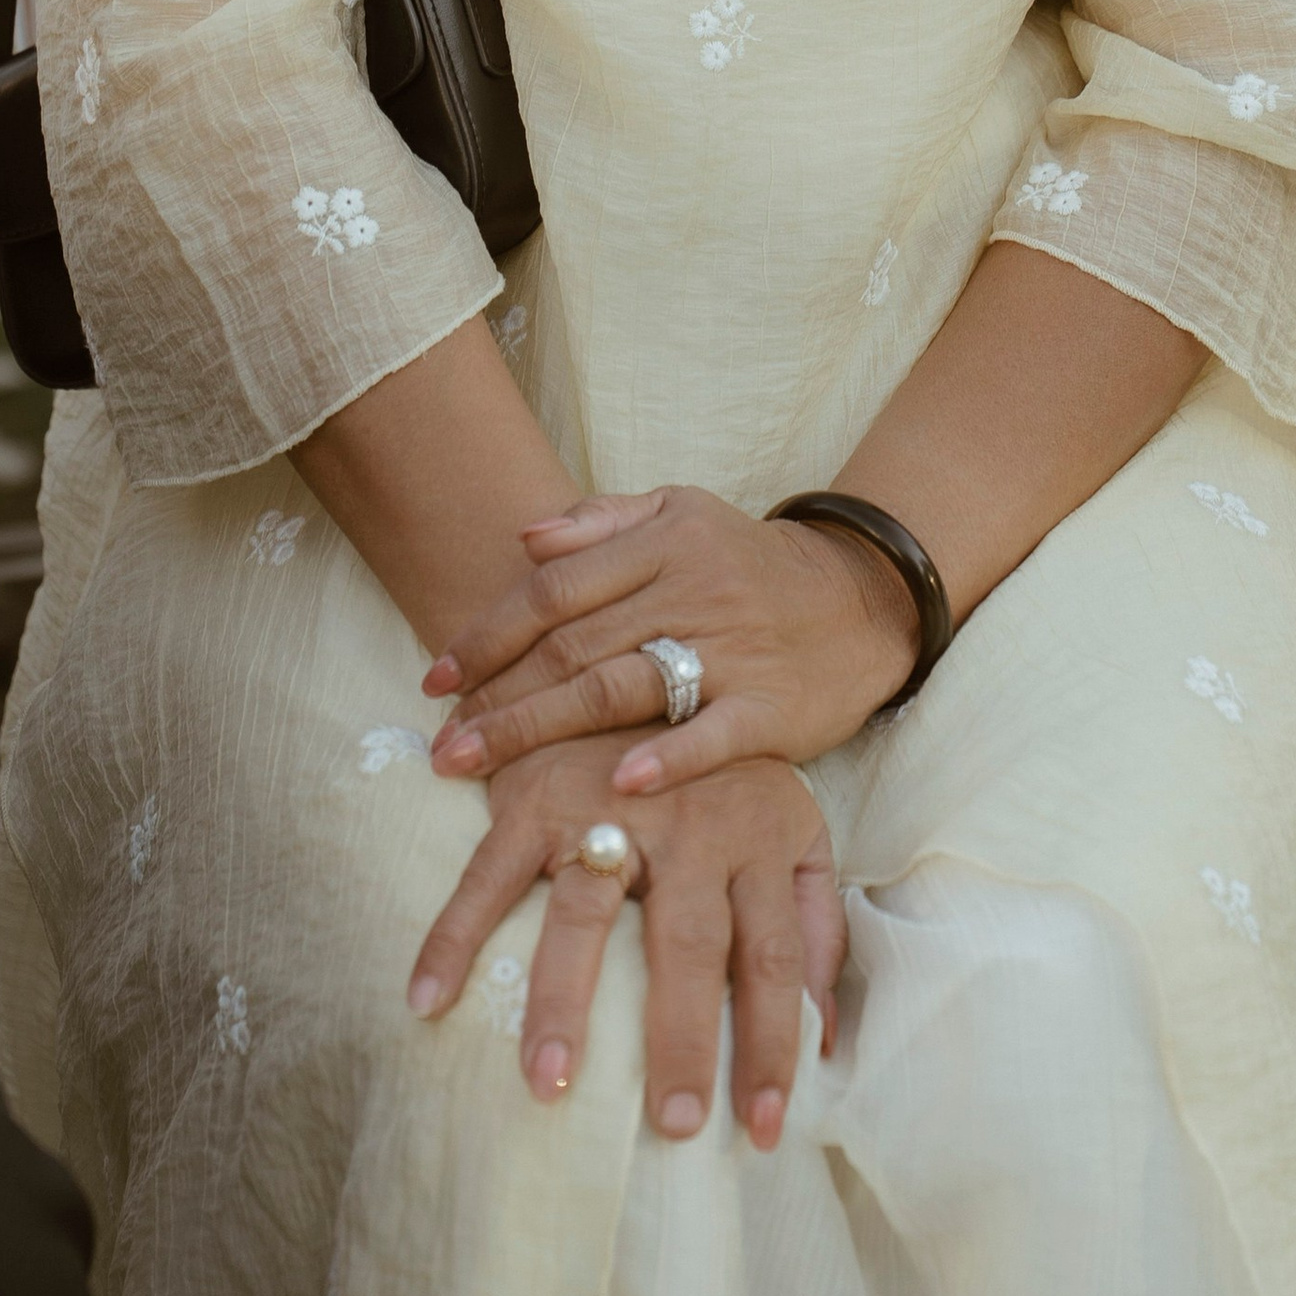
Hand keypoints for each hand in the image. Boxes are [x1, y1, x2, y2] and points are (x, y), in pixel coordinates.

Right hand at [406, 732, 846, 1149]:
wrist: (640, 651)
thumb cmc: (725, 771)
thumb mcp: (794, 827)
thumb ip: (815, 926)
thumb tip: (826, 1040)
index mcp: (760, 838)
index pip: (774, 957)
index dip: (774, 1043)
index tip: (768, 1128)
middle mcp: (692, 823)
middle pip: (691, 944)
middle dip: (685, 1038)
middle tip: (676, 1124)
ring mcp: (610, 805)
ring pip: (589, 912)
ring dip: (566, 998)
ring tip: (552, 1082)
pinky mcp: (537, 794)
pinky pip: (490, 874)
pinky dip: (454, 935)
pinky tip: (429, 1000)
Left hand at [424, 483, 918, 794]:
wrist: (859, 599)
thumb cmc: (748, 563)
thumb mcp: (683, 513)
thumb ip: (603, 521)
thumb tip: (524, 536)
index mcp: (662, 544)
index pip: (555, 589)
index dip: (488, 634)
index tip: (436, 679)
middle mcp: (691, 592)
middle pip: (574, 647)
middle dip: (497, 697)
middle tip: (440, 743)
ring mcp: (732, 650)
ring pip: (621, 688)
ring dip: (542, 729)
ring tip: (478, 765)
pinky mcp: (772, 706)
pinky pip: (713, 734)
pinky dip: (666, 757)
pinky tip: (617, 781)